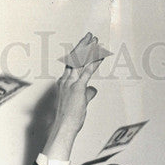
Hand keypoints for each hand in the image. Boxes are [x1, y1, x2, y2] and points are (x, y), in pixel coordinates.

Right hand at [42, 33, 104, 160]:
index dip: (78, 54)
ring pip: (80, 61)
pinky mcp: (78, 88)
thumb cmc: (68, 119)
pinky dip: (95, 62)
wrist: (63, 127)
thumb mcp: (79, 104)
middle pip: (74, 58)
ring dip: (89, 49)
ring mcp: (71, 84)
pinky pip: (87, 72)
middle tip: (90, 36)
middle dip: (83, 45)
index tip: (84, 46)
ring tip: (95, 40)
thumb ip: (87, 94)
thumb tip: (93, 90)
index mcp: (63, 84)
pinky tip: (101, 55)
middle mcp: (65, 81)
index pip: (71, 64)